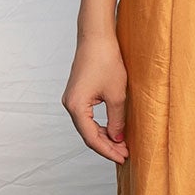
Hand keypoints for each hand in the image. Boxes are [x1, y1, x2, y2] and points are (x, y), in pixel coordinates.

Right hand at [62, 34, 128, 162]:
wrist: (96, 36)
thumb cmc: (106, 60)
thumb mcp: (117, 94)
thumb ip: (117, 120)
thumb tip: (117, 139)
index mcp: (76, 106)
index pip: (91, 138)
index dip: (108, 151)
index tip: (123, 158)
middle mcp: (69, 104)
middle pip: (88, 134)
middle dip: (107, 146)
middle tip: (125, 154)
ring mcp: (72, 99)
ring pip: (88, 126)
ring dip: (104, 137)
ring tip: (121, 145)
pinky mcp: (78, 94)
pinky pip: (88, 116)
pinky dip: (100, 125)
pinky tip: (113, 130)